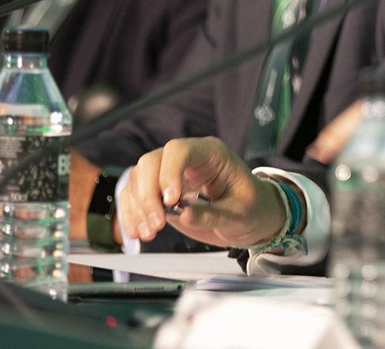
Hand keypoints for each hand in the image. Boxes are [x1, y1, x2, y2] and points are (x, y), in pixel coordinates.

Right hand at [116, 137, 286, 249]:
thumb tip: (184, 214)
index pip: (179, 150)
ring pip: (138, 178)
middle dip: (148, 194)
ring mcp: (170, 174)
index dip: (169, 173)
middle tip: (157, 224)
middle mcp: (187, 160)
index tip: (170, 202)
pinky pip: (135, 196)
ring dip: (138, 207)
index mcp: (211, 154)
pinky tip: (137, 232)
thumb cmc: (252, 208)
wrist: (252, 218)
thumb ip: (213, 214)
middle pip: (151, 162)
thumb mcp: (241, 214)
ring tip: (148, 233)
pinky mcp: (159, 192)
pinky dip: (132, 214)